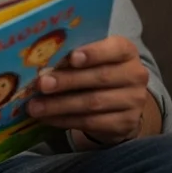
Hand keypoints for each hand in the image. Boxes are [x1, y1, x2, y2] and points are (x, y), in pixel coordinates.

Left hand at [26, 36, 149, 145]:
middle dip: (67, 81)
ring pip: (93, 103)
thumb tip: (42, 64)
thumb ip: (75, 57)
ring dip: (60, 105)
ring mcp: (134, 101)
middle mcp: (136, 74)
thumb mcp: (94, 59)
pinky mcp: (126, 123)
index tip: (72, 57)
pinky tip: (47, 118)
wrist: (120, 105)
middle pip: (100, 78)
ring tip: (35, 106)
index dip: (94, 53)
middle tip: (41, 84)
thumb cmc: (99, 73)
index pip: (115, 49)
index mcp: (127, 51)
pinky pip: (91, 122)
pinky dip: (65, 121)